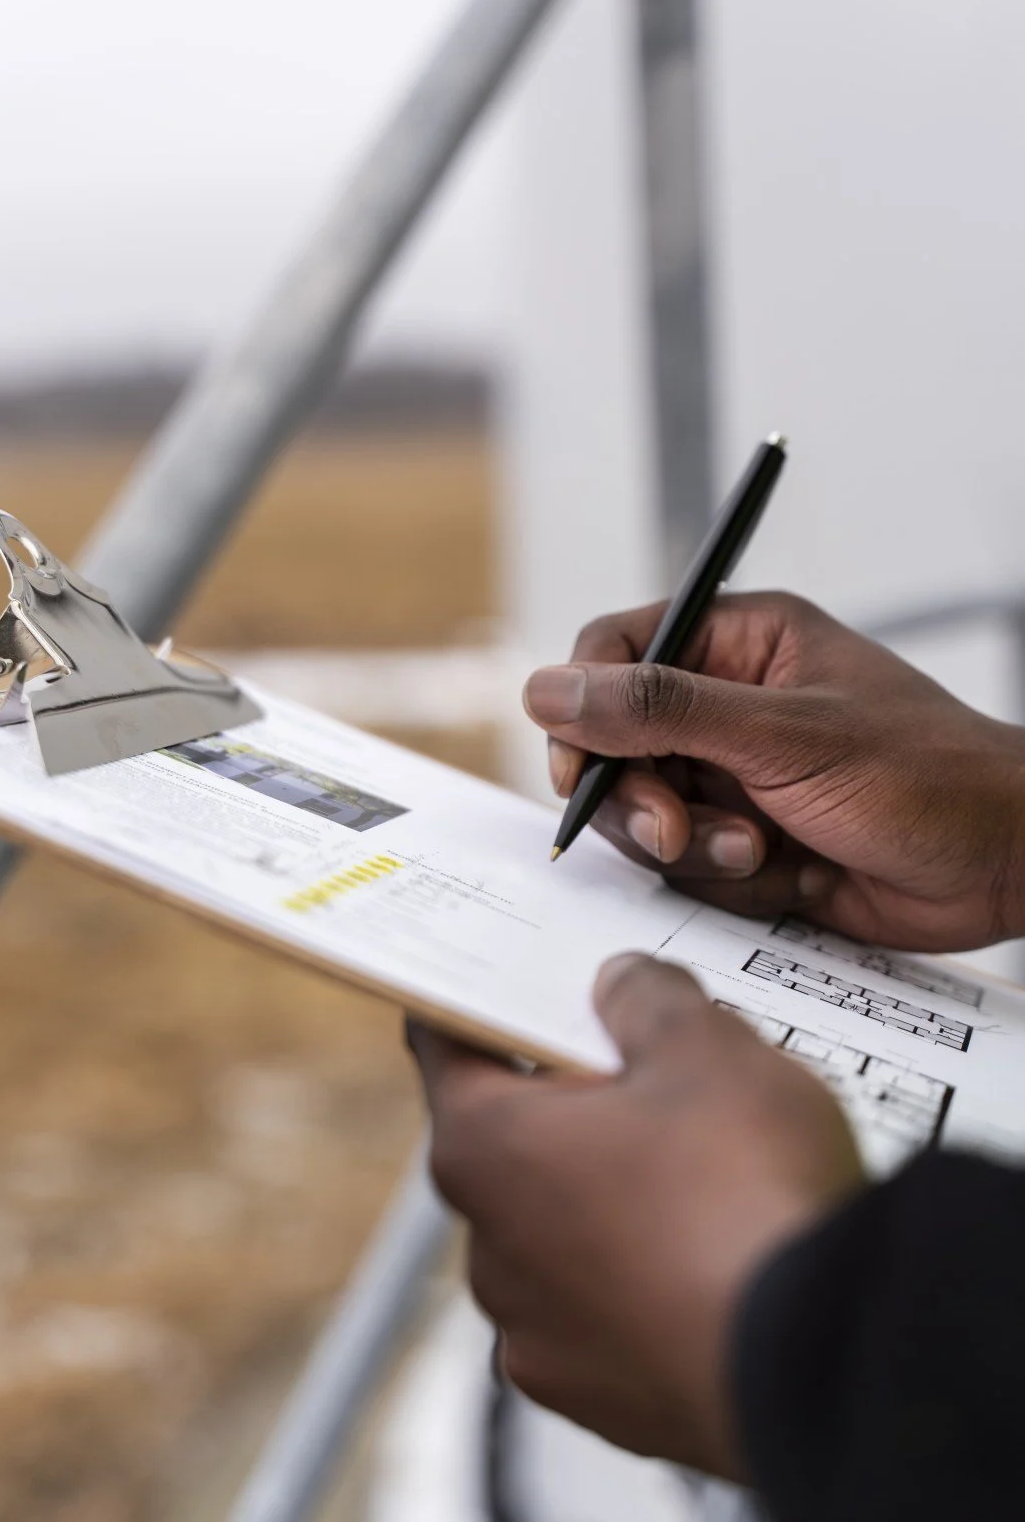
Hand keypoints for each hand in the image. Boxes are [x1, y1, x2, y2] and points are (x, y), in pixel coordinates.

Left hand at [411, 954, 861, 1474]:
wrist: (822, 1368)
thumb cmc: (742, 1197)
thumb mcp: (705, 1046)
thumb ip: (648, 998)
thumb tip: (622, 987)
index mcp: (485, 1147)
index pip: (447, 1049)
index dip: (482, 1009)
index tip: (503, 990)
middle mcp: (490, 1253)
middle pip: (514, 1145)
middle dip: (573, 1106)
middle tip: (652, 1072)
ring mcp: (543, 1339)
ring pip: (567, 1237)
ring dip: (614, 1202)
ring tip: (710, 1174)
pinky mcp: (607, 1406)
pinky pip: (615, 1316)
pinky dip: (652, 1283)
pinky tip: (722, 1255)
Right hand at [523, 592, 1024, 951]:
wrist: (1006, 866)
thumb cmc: (926, 775)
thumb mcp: (782, 735)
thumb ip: (660, 710)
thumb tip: (548, 688)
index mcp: (738, 644)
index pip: (615, 652)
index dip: (583, 709)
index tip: (581, 768)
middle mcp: (726, 706)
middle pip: (615, 746)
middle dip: (642, 801)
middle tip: (678, 833)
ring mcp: (735, 778)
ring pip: (646, 816)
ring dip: (695, 849)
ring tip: (762, 852)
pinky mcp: (747, 843)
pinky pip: (688, 869)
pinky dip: (730, 882)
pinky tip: (792, 873)